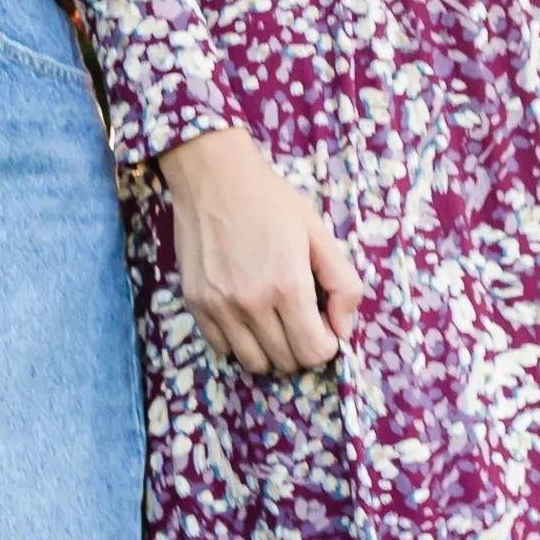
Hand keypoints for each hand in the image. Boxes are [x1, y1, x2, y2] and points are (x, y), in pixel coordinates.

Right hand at [160, 124, 364, 374]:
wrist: (213, 177)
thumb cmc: (271, 202)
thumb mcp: (319, 235)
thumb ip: (342, 284)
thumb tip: (343, 330)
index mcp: (288, 286)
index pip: (314, 352)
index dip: (326, 344)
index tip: (323, 325)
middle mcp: (252, 303)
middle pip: (286, 362)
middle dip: (302, 348)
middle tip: (301, 319)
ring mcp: (219, 307)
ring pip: (254, 363)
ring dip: (271, 351)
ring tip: (275, 321)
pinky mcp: (196, 304)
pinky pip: (222, 349)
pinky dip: (240, 343)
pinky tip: (248, 317)